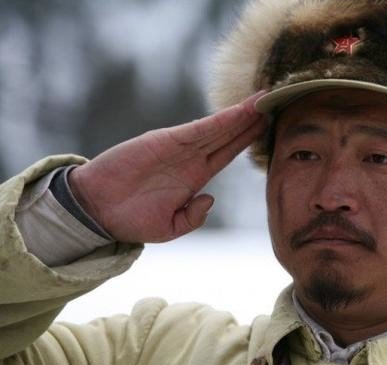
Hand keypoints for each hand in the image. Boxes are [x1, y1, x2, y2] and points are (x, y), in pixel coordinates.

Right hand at [69, 91, 267, 242]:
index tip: (269, 129)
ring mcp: (179, 148)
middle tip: (275, 104)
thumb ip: (193, 216)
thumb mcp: (169, 227)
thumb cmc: (131, 220)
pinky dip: (221, 120)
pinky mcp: (165, 140)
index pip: (227, 154)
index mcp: (194, 178)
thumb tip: (210, 199)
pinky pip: (200, 129)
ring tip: (264, 100)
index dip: (248, 141)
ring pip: (218, 128)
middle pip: (228, 136)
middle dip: (251, 121)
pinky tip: (240, 111)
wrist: (97, 211)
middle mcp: (191, 159)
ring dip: (241, 115)